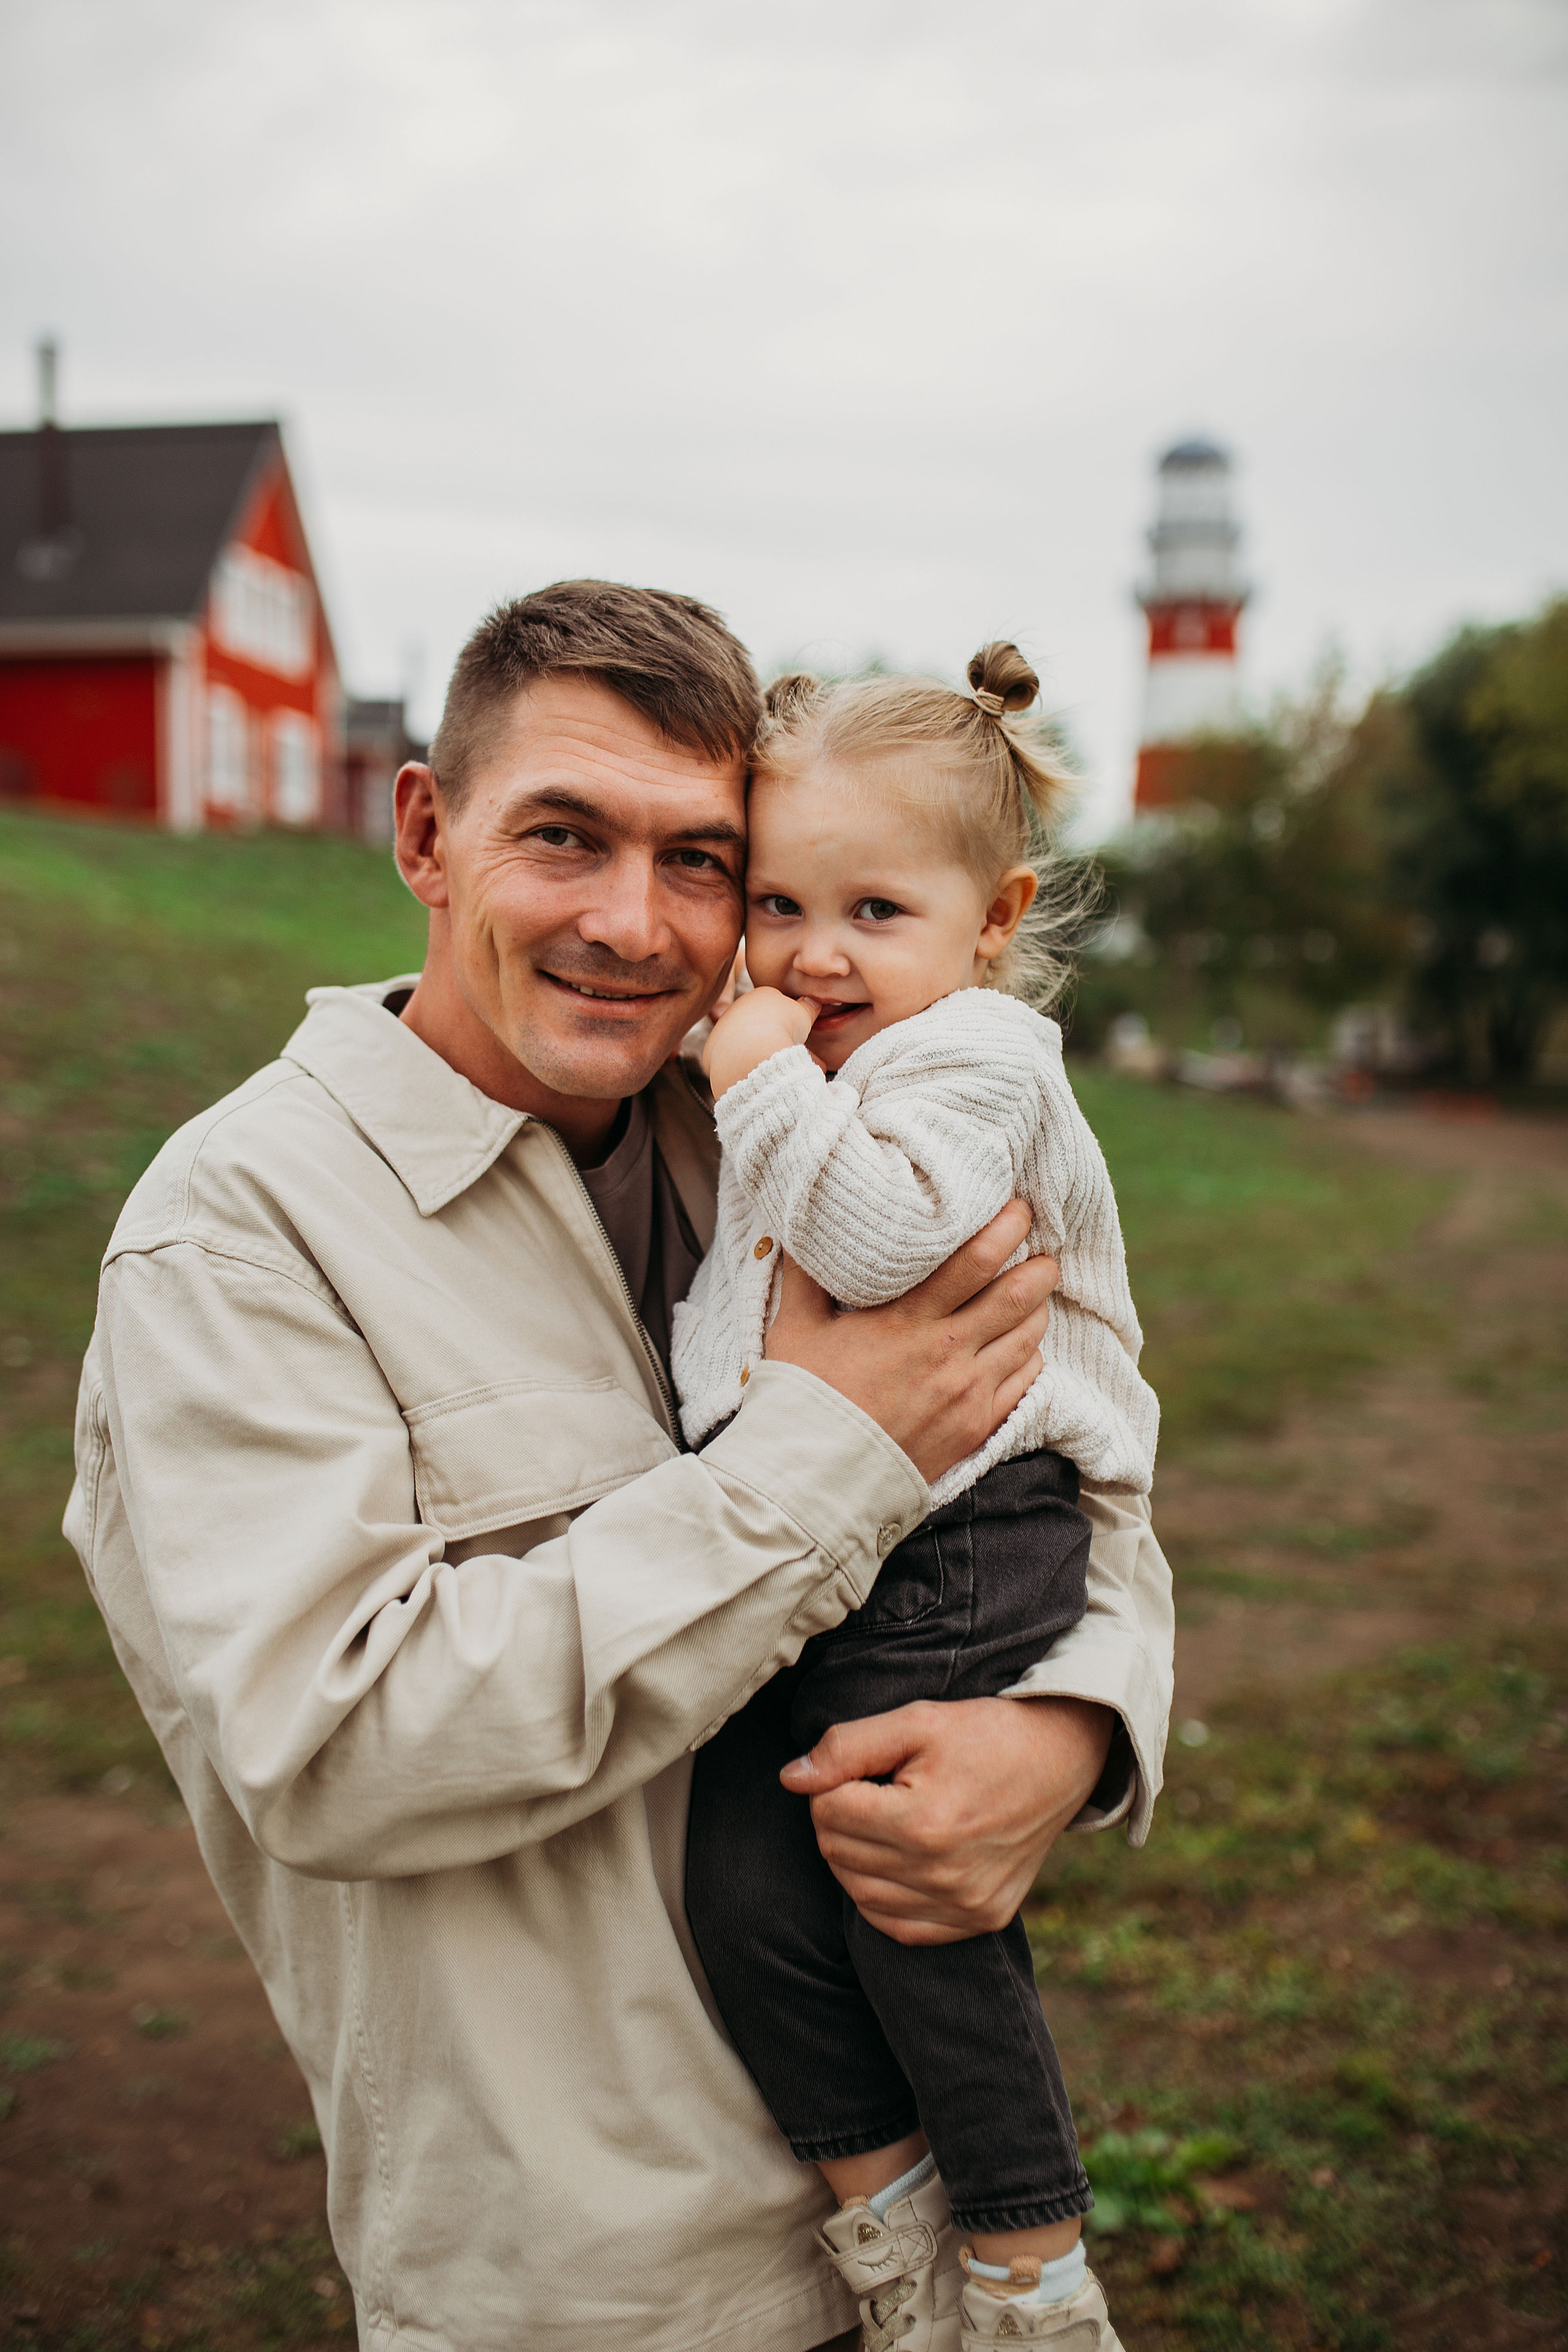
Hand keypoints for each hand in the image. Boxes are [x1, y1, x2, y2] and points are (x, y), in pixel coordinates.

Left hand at [703, 985, 817, 1096]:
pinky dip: (745, 1069)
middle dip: (780, 1044)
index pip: (779, 1009)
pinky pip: (733, 1061)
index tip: (801, 1039)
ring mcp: (722, 1029)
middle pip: (763, 1028)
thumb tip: (813, 1002)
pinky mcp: (712, 1051)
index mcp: (760, 995)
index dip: (793, 1026)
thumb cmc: (781, 1028)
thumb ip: (809, 1007)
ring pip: (748, 1046)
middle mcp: (738, 1008)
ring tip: (781, 1076)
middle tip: (795, 1062)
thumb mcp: (804, 1013)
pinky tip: (757, 1079)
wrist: (750, 1051)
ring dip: (764, 1058)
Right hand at [764, 1202, 1056, 1485]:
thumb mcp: (794, 1329)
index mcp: (905, 1321)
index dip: (1005, 1228)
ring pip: (1029, 1337)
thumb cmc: (802, 1399)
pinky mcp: (976, 1426)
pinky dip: (1029, 1355)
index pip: (974, 1261)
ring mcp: (967, 1392)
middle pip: (1018, 1296)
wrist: (815, 1481)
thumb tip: (799, 1229)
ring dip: (1036, 1309)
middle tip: (1043, 1248)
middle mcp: (946, 1352)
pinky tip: (1019, 1345)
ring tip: (1034, 1293)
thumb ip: (805, 1275)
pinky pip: (1025, 1381)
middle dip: (1039, 1266)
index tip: (1018, 1209)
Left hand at [781, 1695, 1114, 1944]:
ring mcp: (964, 1905)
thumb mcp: (915, 1721)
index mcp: (923, 1823)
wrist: (1059, 1761)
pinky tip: (899, 1861)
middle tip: (875, 1789)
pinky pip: (899, 1928)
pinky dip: (883, 1897)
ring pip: (859, 1894)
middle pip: (837, 1853)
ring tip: (887, 1820)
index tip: (865, 1766)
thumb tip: (790, 1779)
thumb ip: (846, 1747)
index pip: (827, 1812)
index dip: (832, 1782)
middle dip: (840, 1817)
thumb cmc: (984, 1733)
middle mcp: (943, 1874)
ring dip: (857, 1856)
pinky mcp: (979, 1921)